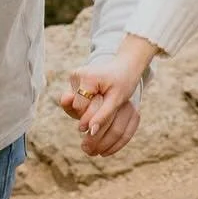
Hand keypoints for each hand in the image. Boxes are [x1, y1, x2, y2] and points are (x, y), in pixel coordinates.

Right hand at [59, 34, 158, 157]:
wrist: (125, 67)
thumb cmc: (124, 82)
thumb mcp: (117, 100)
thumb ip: (103, 116)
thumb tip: (90, 132)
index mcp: (86, 77)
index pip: (80, 108)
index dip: (91, 116)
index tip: (105, 111)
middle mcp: (76, 75)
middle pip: (76, 107)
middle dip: (89, 113)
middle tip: (106, 105)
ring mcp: (73, 77)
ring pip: (75, 105)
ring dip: (87, 109)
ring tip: (103, 101)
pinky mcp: (73, 81)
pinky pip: (76, 101)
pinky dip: (86, 105)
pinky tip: (97, 99)